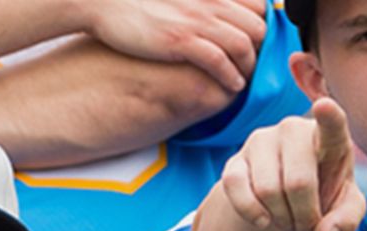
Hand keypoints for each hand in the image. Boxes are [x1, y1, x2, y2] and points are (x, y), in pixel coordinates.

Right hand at [86, 0, 265, 92]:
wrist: (105, 1)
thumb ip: (200, 3)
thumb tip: (209, 17)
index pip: (257, 8)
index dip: (261, 28)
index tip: (256, 45)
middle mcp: (211, 4)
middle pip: (256, 28)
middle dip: (261, 50)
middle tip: (254, 67)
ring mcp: (198, 22)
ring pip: (243, 46)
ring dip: (249, 66)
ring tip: (246, 80)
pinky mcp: (181, 40)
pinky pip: (219, 61)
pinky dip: (231, 75)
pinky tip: (232, 85)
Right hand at [220, 97, 366, 230]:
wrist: (287, 196)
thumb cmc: (325, 193)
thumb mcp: (345, 207)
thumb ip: (347, 220)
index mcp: (330, 136)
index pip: (331, 123)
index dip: (328, 116)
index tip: (324, 105)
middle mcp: (294, 130)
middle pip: (298, 183)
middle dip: (304, 217)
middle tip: (308, 229)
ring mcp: (261, 141)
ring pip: (268, 190)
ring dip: (281, 220)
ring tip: (290, 225)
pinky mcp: (235, 160)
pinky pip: (235, 188)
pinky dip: (251, 213)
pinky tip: (264, 221)